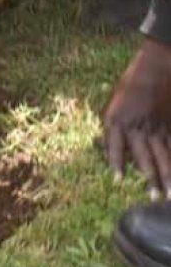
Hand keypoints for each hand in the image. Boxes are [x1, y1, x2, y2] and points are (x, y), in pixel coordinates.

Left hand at [104, 39, 170, 196]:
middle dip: (149, 179)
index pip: (115, 145)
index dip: (117, 163)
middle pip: (144, 157)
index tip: (118, 180)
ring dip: (167, 177)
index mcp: (117, 119)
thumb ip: (112, 127)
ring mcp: (156, 127)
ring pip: (163, 156)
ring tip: (169, 196)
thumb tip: (104, 148)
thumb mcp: (113, 104)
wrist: (155, 69)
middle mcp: (136, 126)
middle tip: (153, 197)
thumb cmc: (130, 87)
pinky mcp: (170, 125)